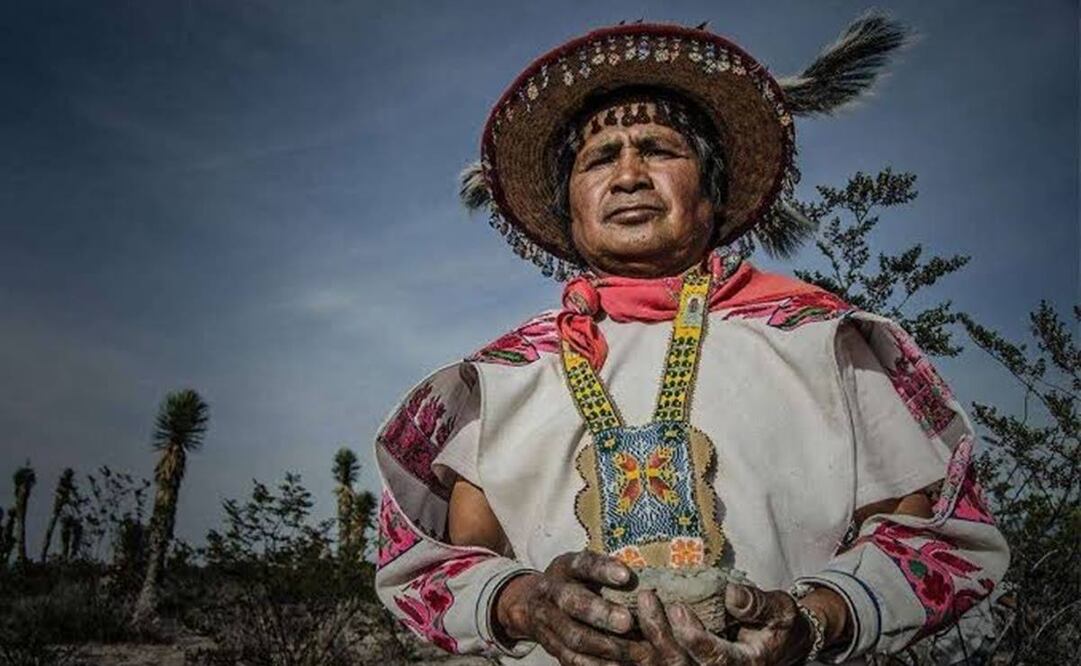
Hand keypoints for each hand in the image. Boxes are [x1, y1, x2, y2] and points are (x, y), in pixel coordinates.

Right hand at [494, 549, 638, 665]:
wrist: (536, 603)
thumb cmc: (575, 582)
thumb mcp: (586, 568)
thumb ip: (609, 573)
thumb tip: (646, 584)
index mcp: (565, 567)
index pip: (582, 564)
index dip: (602, 569)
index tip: (626, 576)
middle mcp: (551, 592)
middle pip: (572, 602)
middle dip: (601, 613)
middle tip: (627, 622)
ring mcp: (547, 621)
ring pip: (573, 636)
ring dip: (605, 646)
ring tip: (634, 651)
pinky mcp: (550, 646)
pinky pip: (572, 659)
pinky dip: (597, 664)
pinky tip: (619, 665)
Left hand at [636, 583, 847, 664]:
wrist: (777, 643)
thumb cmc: (777, 624)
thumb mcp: (779, 610)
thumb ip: (757, 604)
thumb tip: (731, 593)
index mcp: (743, 665)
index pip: (713, 656)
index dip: (693, 635)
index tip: (676, 606)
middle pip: (679, 664)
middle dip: (660, 633)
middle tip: (646, 598)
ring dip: (639, 643)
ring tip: (624, 611)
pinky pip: (653, 665)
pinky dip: (632, 654)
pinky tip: (616, 630)